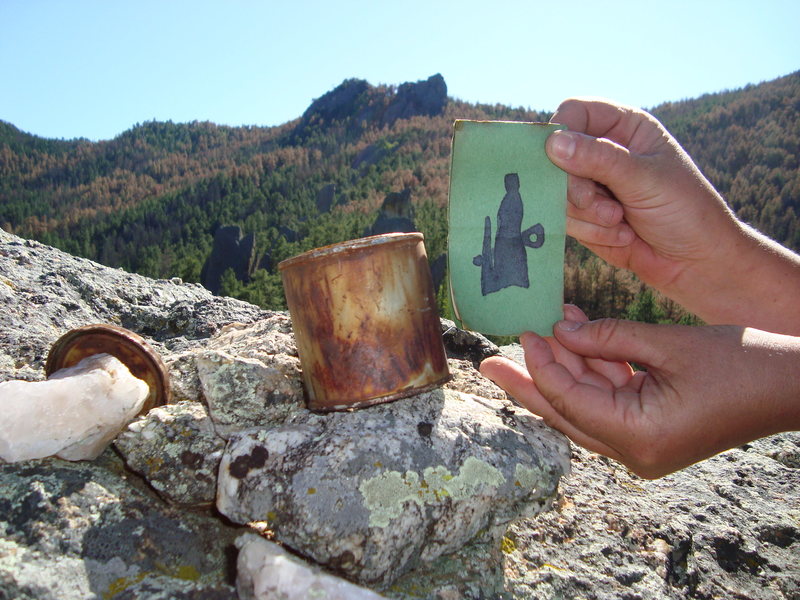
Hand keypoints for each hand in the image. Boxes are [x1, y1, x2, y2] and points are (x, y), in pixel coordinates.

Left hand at [480, 305, 799, 477]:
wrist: (796, 384)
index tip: (524, 332)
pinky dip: (595, 369)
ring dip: (565, 367)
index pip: (570, 401)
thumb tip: (560, 331)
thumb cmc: (743, 364)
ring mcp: (643, 444)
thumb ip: (609, 337)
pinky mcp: (652, 429)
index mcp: (640, 438)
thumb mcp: (669, 344)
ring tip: (535, 332)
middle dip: (526, 385)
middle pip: (564, 414)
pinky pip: (609, 399)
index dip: (544, 365)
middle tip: (487, 365)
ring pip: (584, 405)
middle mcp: (636, 452)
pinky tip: (577, 336)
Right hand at [547, 98, 799, 333]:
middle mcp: (604, 152)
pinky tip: (621, 236)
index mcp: (625, 127)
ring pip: (557, 191)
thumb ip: (600, 159)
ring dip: (587, 213)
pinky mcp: (584, 216)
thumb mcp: (645, 179)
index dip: (561, 131)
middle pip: (557, 156)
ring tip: (620, 221)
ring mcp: (592, 185)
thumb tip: (553, 143)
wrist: (695, 262)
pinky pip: (564, 219)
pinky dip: (590, 231)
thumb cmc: (685, 210)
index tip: (556, 157)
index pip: (575, 112)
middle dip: (575, 185)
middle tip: (592, 201)